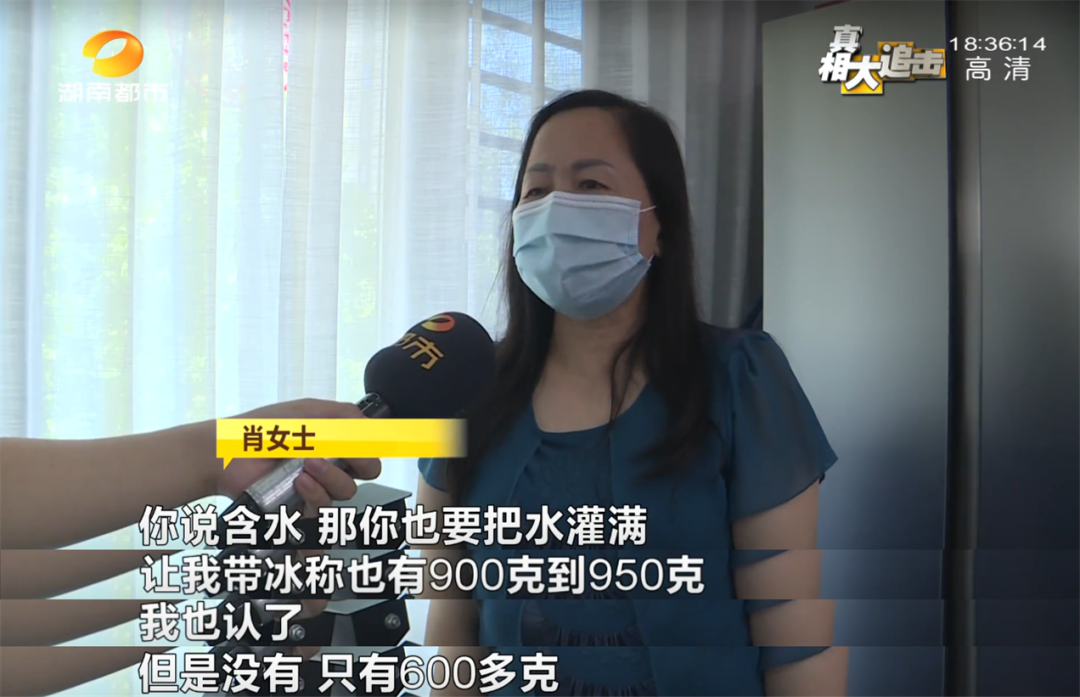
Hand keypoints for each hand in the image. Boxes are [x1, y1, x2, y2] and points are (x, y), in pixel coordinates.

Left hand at [215, 398, 381, 501]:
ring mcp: (316, 486)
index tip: (364, 446)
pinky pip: (323, 513)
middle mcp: (329, 463)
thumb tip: (376, 429)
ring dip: (331, 479)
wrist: (228, 454)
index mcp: (334, 440)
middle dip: (356, 463)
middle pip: (366, 473)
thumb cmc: (263, 429)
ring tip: (307, 468)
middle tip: (335, 454)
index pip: (370, 448)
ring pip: (346, 493)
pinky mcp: (301, 508)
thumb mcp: (310, 413)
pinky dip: (316, 496)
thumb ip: (347, 416)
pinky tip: (300, 483)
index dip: (372, 448)